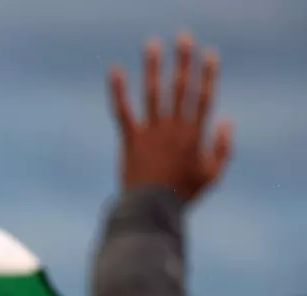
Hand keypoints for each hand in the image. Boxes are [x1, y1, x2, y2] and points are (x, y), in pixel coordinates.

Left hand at [109, 31, 231, 202]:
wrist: (151, 210)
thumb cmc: (183, 194)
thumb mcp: (213, 174)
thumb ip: (224, 147)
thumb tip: (227, 120)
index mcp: (195, 134)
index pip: (204, 97)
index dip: (207, 74)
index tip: (208, 55)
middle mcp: (174, 128)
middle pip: (180, 88)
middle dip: (183, 61)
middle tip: (183, 37)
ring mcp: (151, 132)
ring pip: (153, 92)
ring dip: (152, 67)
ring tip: (152, 44)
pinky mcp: (130, 139)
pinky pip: (122, 110)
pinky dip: (117, 90)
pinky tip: (114, 70)